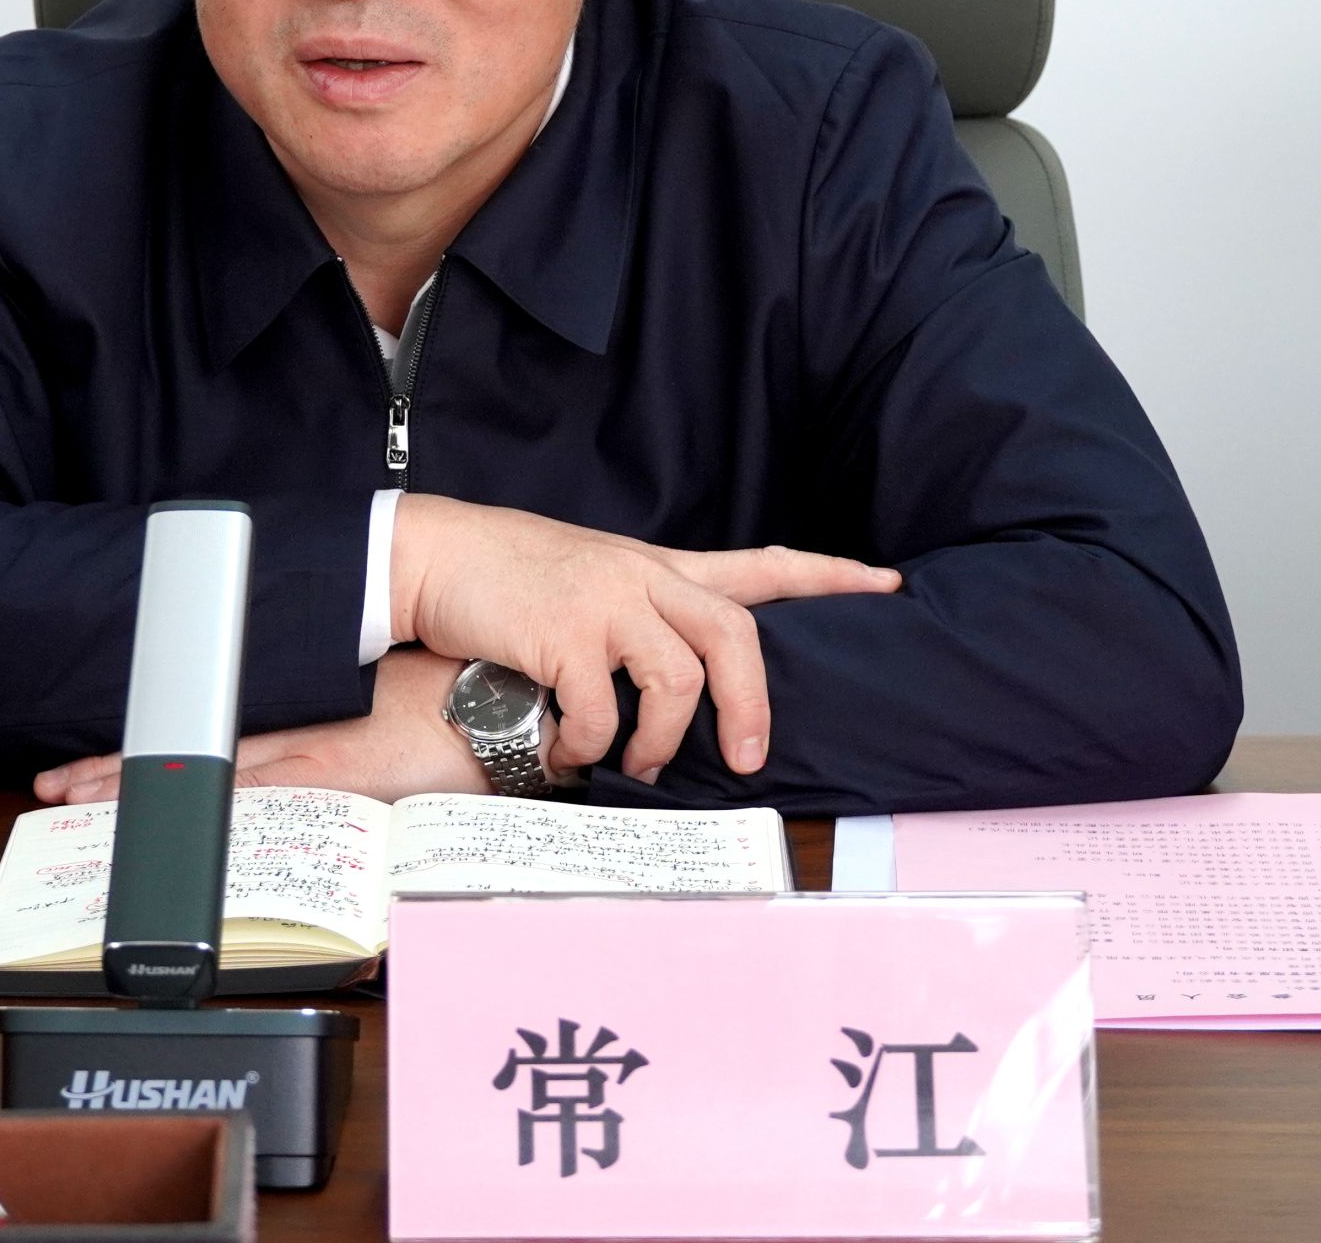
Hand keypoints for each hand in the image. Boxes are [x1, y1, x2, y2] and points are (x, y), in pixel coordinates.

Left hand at [31, 649, 542, 805]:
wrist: (503, 705)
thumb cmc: (455, 703)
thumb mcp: (382, 713)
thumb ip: (340, 739)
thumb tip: (313, 756)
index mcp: (306, 713)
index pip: (208, 730)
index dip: (146, 744)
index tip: (88, 760)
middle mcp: (299, 731)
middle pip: (192, 751)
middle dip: (120, 770)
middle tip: (55, 786)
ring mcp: (316, 756)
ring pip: (211, 773)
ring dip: (145, 788)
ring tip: (80, 801)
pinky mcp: (343, 779)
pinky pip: (265, 799)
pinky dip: (217, 812)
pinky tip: (175, 824)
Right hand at [391, 494, 898, 783]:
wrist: (436, 555)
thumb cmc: (510, 576)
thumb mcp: (591, 576)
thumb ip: (640, 610)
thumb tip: (677, 679)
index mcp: (656, 566)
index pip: (759, 566)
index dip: (827, 576)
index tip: (885, 584)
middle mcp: (642, 578)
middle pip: (736, 632)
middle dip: (752, 702)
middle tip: (747, 757)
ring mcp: (605, 603)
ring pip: (678, 679)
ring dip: (662, 740)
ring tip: (634, 764)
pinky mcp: (564, 636)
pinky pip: (603, 713)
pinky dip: (589, 749)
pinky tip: (563, 751)